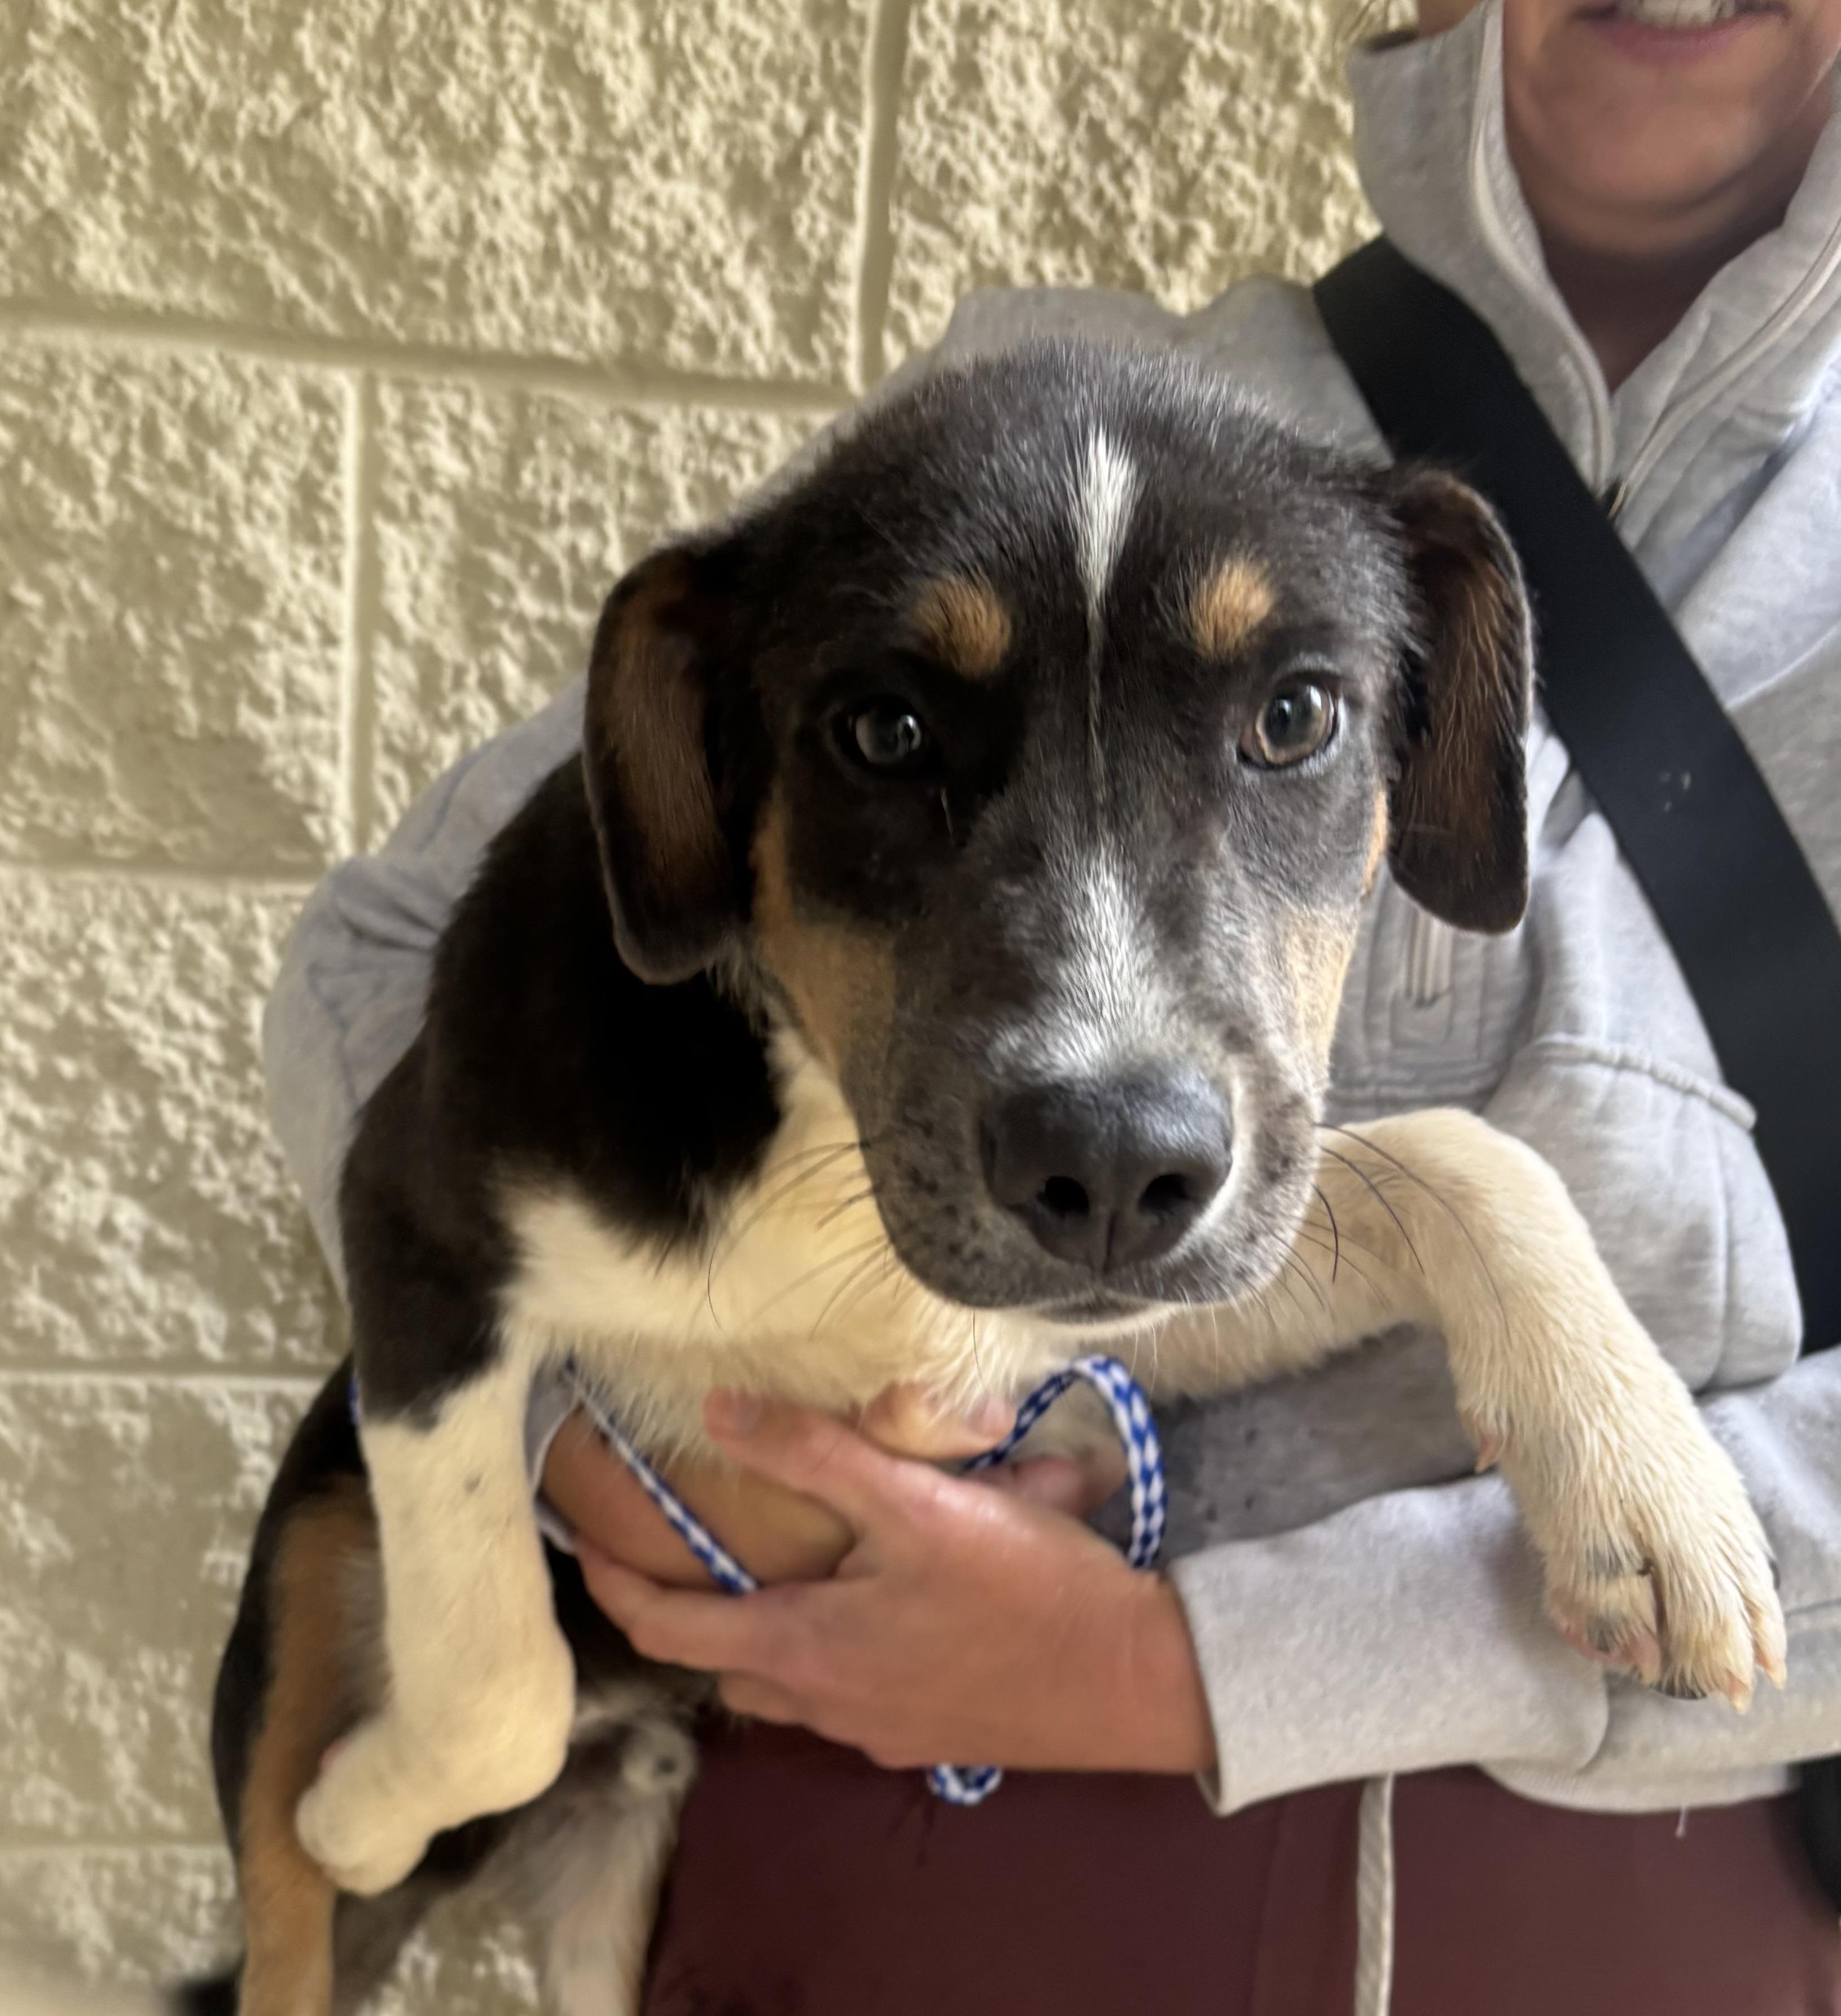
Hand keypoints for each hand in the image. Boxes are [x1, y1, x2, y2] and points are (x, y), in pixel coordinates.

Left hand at [576, 1393, 1216, 1776]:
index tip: (581, 1542)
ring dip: (770, 1634)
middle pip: (723, 1666)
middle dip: (693, 1615)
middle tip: (691, 1552)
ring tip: (790, 1568)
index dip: (614, 1585)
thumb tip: (717, 1412)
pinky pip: (853, 1696)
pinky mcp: (930, 1738)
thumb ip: (814, 1455)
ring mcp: (879, 1732)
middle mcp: (825, 1706)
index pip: (666, 1629)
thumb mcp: (916, 1503)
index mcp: (803, 1648)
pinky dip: (840, 1651)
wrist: (1131, 1680)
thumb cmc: (1022, 1588)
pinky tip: (890, 1603)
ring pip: (790, 1686)